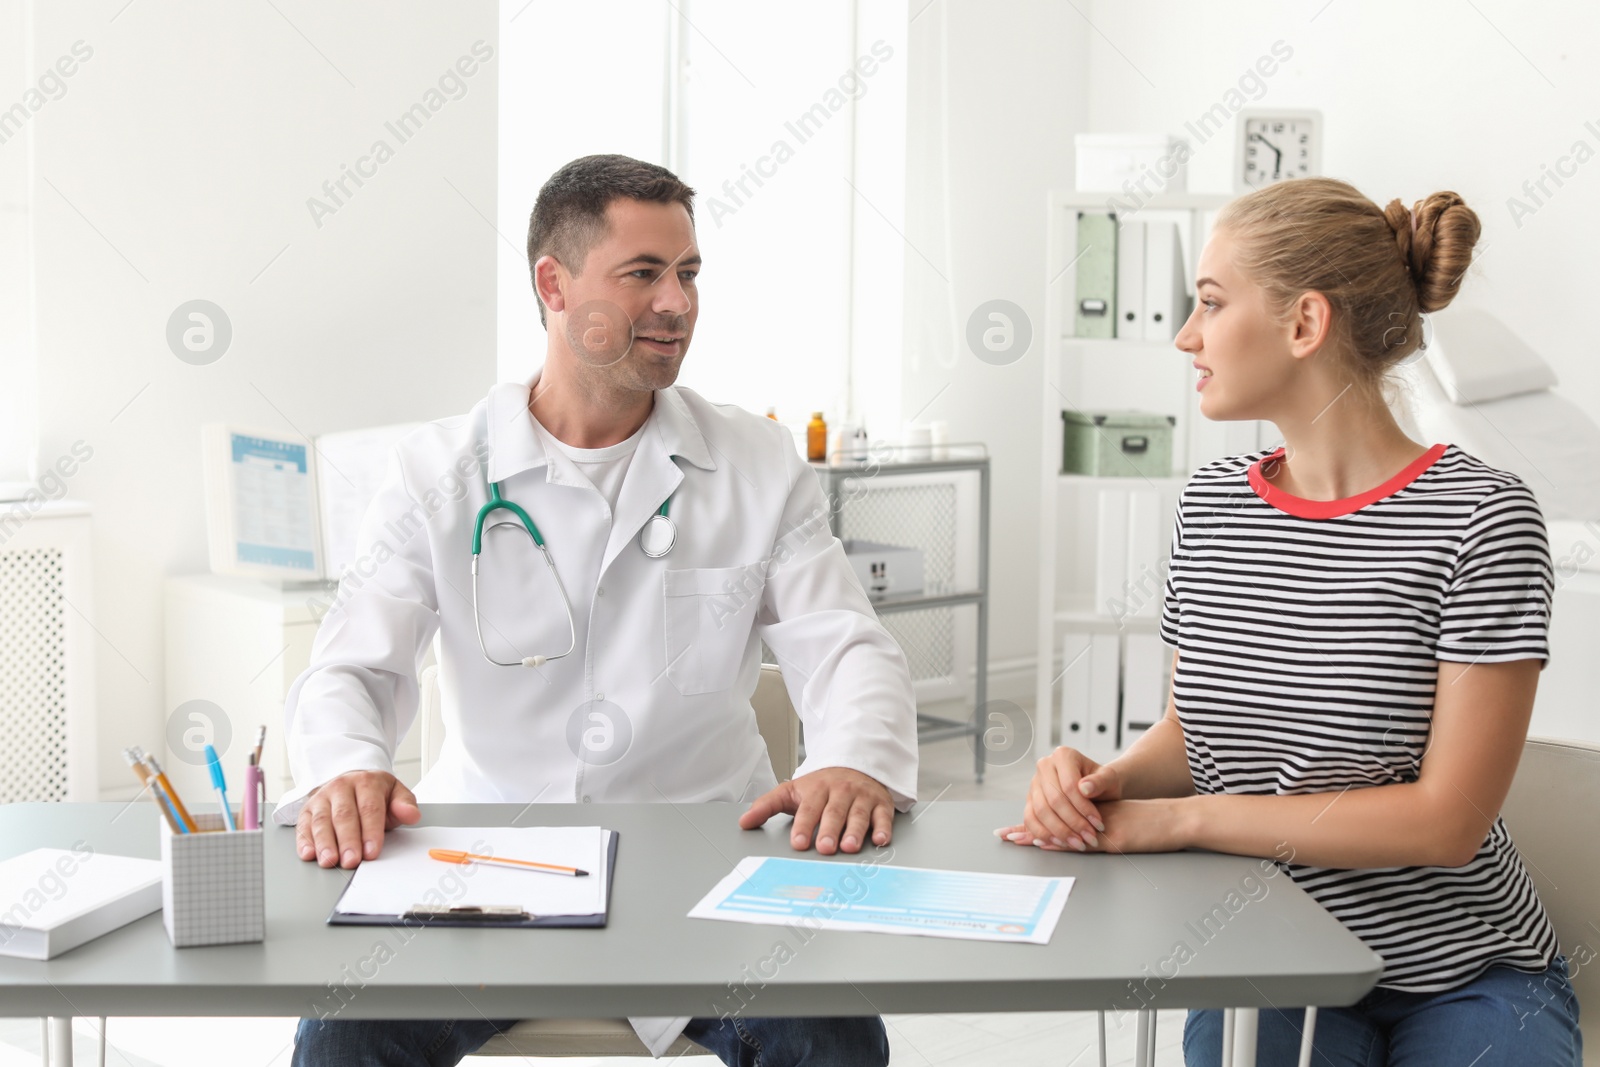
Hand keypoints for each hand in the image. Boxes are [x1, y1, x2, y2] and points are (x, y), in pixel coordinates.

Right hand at [295, 770, 419, 868]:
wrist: (350, 781)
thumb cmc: (374, 794)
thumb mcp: (394, 793)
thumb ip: (405, 804)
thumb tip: (412, 814)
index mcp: (366, 782)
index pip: (369, 808)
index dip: (371, 831)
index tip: (372, 852)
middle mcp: (341, 787)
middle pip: (344, 815)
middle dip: (348, 840)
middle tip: (351, 861)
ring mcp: (322, 798)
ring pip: (322, 821)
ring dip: (325, 843)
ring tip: (330, 861)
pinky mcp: (307, 809)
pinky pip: (304, 825)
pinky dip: (305, 841)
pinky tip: (309, 854)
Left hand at [739, 767, 894, 854]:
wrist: (855, 765)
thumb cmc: (821, 786)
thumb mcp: (791, 791)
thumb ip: (767, 806)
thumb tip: (743, 822)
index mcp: (817, 789)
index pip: (808, 808)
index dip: (803, 826)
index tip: (798, 843)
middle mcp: (840, 792)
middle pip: (834, 812)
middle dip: (829, 830)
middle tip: (824, 848)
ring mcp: (862, 797)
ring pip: (858, 815)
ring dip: (855, 831)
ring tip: (849, 847)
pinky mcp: (880, 803)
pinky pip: (883, 815)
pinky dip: (883, 828)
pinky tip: (881, 840)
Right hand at [995, 746, 1121, 851]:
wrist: (1095, 787)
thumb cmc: (1102, 782)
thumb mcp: (1109, 779)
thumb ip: (1100, 781)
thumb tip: (1085, 788)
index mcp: (1063, 755)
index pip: (1069, 786)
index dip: (1083, 808)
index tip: (1098, 824)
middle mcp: (1045, 766)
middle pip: (1054, 800)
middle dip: (1073, 823)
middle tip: (1089, 838)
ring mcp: (1035, 783)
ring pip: (1041, 811)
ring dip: (1059, 832)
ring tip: (1077, 843)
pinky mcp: (1030, 799)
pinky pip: (1030, 819)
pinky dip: (1043, 834)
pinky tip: (1059, 842)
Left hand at [999, 798, 1188, 854]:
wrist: (1176, 820)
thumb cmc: (1149, 825)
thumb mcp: (1117, 826)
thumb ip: (1093, 829)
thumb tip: (1069, 839)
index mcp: (1091, 812)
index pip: (1057, 814)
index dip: (1034, 821)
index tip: (1011, 830)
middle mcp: (1092, 815)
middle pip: (1055, 818)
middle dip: (1029, 827)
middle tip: (1006, 834)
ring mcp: (1102, 825)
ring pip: (1065, 827)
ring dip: (1041, 834)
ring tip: (1017, 838)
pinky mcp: (1114, 837)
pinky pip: (1084, 840)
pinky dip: (1064, 842)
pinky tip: (1048, 842)